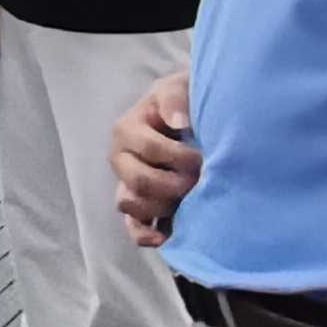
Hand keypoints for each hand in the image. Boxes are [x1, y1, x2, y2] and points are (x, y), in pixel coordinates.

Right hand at [112, 71, 199, 247]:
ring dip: (162, 206)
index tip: (205, 156)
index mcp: (127, 130)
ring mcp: (128, 185)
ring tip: (188, 200)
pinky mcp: (140, 207)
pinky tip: (165, 239)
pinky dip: (145, 236)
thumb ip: (175, 97)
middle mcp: (122, 159)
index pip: (149, 149)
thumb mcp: (179, 87)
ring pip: (131, 205)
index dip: (179, 157)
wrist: (194, 118)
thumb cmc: (184, 102)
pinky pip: (133, 228)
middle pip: (138, 181)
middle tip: (200, 180)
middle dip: (173, 184)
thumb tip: (179, 123)